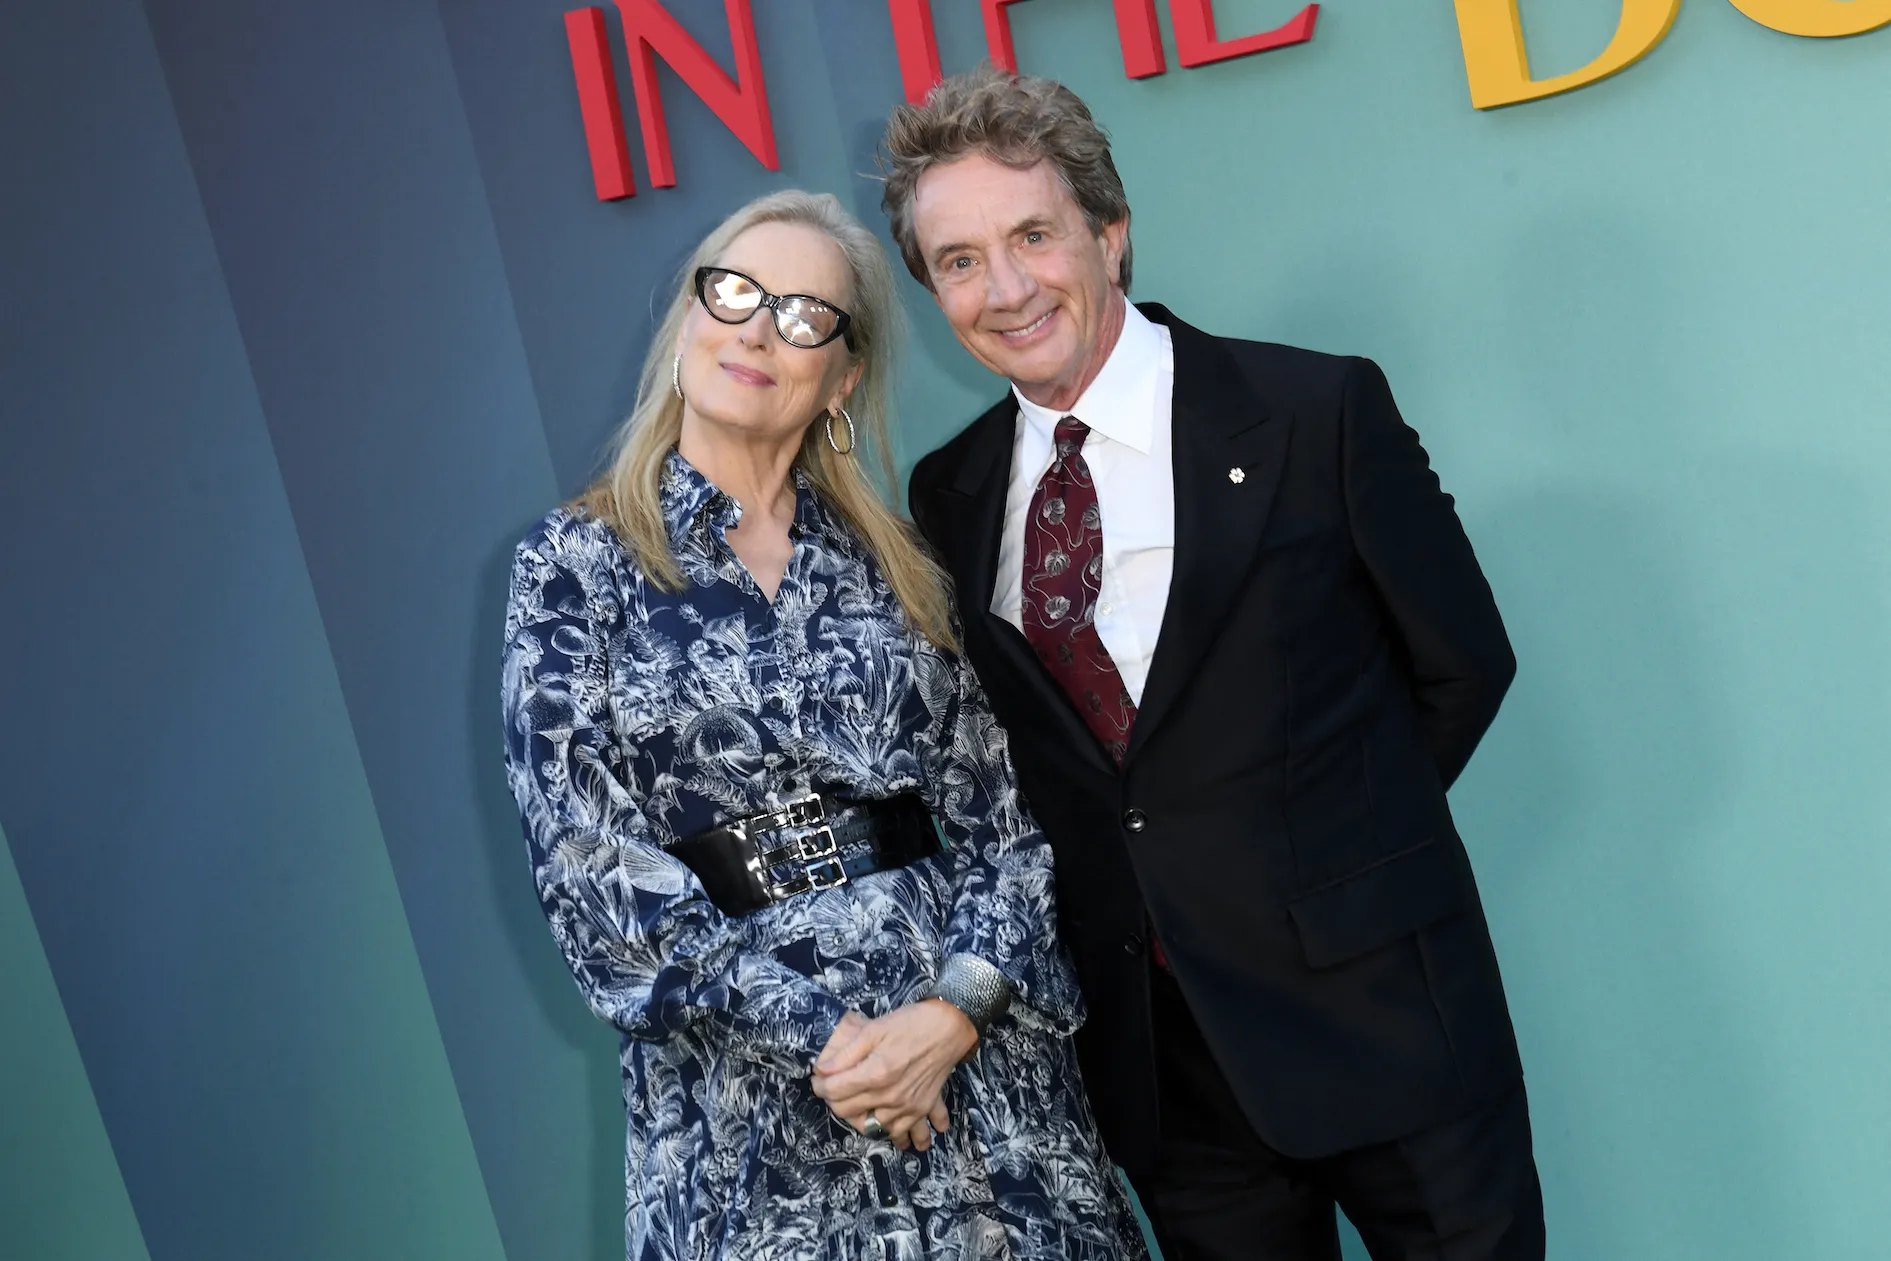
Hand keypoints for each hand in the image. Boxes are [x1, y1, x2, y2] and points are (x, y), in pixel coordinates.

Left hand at [811, 1000, 975, 1150]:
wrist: (949, 1027)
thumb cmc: (910, 1024)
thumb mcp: (874, 1029)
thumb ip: (846, 1053)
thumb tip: (822, 1070)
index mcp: (875, 1074)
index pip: (835, 1092)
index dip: (820, 1086)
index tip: (819, 1079)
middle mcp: (890, 1097)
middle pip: (849, 1112)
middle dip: (835, 1102)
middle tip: (834, 1090)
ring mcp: (907, 1107)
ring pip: (875, 1129)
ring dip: (862, 1122)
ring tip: (858, 1111)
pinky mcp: (923, 1109)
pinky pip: (907, 1133)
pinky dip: (901, 1136)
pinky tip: (895, 1131)